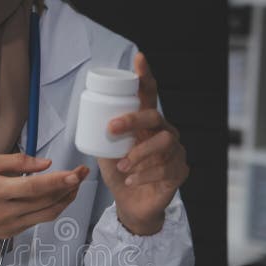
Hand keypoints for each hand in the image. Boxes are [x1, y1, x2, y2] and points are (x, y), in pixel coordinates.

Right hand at [0, 153, 89, 240]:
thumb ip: (16, 162)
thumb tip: (45, 164)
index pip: (34, 188)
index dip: (58, 181)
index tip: (76, 173)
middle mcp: (3, 212)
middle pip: (45, 202)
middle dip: (68, 188)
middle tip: (82, 173)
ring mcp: (8, 226)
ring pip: (46, 215)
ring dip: (65, 200)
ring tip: (75, 185)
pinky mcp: (10, 234)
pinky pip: (37, 220)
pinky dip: (51, 208)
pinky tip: (57, 196)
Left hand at [97, 53, 188, 235]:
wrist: (132, 206)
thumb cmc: (121, 175)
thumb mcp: (107, 154)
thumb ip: (103, 137)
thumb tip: (87, 119)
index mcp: (148, 124)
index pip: (149, 96)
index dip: (145, 77)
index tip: (138, 59)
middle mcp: (165, 133)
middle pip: (156, 117)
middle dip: (133, 120)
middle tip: (112, 129)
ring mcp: (175, 152)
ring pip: (163, 144)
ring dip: (138, 154)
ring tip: (122, 166)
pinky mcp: (179, 172)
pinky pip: (165, 169)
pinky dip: (145, 174)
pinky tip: (132, 179)